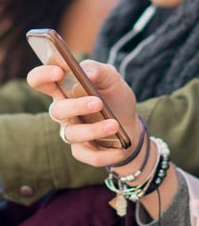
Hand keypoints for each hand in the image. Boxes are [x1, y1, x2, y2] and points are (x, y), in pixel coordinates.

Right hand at [27, 60, 141, 169]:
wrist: (131, 124)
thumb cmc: (115, 97)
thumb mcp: (112, 79)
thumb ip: (99, 70)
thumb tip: (87, 72)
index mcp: (63, 89)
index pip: (39, 81)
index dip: (43, 76)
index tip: (58, 71)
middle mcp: (63, 112)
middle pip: (57, 110)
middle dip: (76, 106)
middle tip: (98, 102)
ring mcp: (71, 132)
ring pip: (73, 134)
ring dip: (94, 130)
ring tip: (114, 125)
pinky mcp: (82, 151)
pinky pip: (88, 155)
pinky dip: (104, 153)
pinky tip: (119, 147)